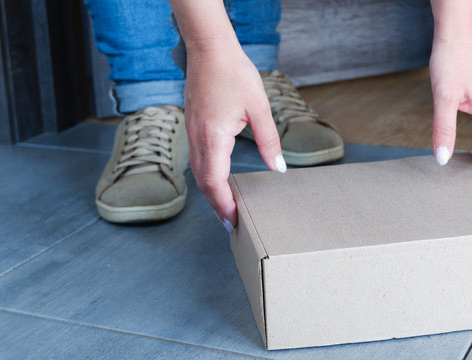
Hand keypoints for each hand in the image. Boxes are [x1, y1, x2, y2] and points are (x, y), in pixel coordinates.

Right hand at [183, 42, 284, 228]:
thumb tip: (279, 168)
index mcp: (214, 137)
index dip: (223, 204)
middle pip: (204, 182)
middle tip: (231, 223)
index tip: (233, 220)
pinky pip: (198, 158)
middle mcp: (198, 138)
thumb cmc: (234, 74)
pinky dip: (207, 175)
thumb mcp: (259, 108)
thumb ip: (269, 141)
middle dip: (217, 205)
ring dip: (211, 191)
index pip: (215, 182)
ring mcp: (192, 132)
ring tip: (226, 206)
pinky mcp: (193, 125)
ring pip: (198, 171)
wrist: (210, 49)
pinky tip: (218, 179)